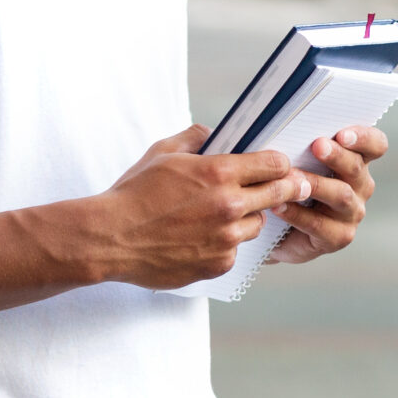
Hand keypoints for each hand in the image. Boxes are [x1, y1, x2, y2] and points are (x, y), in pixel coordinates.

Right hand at [90, 125, 312, 288]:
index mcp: (218, 173)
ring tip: (216, 216)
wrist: (109, 238)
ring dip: (245, 219)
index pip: (273, 164)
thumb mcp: (161, 153)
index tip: (279, 167)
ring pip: (256, 224)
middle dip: (284, 189)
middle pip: (279, 194)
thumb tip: (213, 133)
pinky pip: (234, 251)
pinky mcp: (218, 264)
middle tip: (287, 188)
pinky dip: (222, 244)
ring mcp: (226, 238)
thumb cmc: (132, 194)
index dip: (279, 164)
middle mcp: (229, 206)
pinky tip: (198, 239)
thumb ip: (194, 137)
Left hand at [269, 125, 389, 264]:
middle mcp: (360, 186)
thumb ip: (299, 144)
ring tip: (291, 177)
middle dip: (337, 155)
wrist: (274, 228)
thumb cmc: (287, 184)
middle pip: (356, 167)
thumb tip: (283, 124)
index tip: (343, 133)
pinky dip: (297, 214)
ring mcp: (352, 213)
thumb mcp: (294, 160)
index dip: (364, 138)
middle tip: (317, 145)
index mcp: (355, 161)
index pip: (375, 145)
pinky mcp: (339, 237)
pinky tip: (278, 205)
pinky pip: (320, 224)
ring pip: (341, 196)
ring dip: (316, 184)